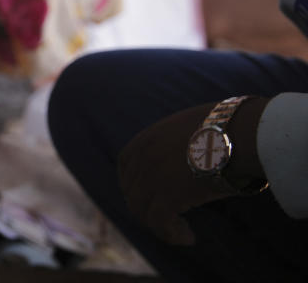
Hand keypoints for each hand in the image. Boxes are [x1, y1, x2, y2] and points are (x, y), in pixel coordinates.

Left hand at [116, 97, 267, 245]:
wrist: (240, 132)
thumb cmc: (230, 128)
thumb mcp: (193, 128)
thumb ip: (181, 143)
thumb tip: (196, 156)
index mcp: (147, 139)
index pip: (126, 166)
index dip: (133, 184)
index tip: (149, 197)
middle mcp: (143, 157)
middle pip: (132, 191)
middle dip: (146, 208)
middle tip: (168, 220)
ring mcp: (152, 176)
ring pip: (142, 210)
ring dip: (160, 226)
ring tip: (182, 232)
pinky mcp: (168, 196)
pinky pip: (160, 223)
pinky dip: (172, 234)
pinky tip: (189, 238)